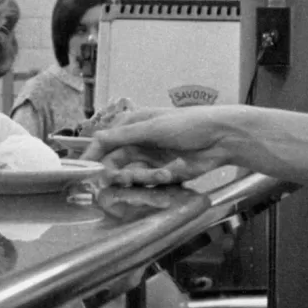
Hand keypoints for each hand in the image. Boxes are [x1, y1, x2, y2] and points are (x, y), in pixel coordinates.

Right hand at [93, 107, 230, 184]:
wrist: (222, 138)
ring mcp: (150, 159)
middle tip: (123, 179)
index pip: (104, 142)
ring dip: (142, 177)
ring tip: (161, 172)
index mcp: (132, 125)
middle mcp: (138, 143)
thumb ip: (123, 135)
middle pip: (115, 163)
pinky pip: (149, 184)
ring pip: (131, 176)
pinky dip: (157, 181)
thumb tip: (96, 138)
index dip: (92, 157)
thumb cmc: (190, 124)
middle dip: (118, 173)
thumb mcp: (154, 127)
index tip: (85, 173)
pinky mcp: (163, 174)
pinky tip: (171, 173)